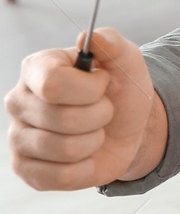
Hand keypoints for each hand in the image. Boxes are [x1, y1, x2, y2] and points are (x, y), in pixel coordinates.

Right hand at [7, 28, 162, 189]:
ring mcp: (17, 136)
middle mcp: (18, 101)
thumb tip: (92, 36)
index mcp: (37, 68)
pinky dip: (86, 168)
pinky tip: (85, 155)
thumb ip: (113, 44)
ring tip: (94, 131)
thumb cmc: (122, 92)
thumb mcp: (128, 64)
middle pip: (63, 119)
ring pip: (64, 149)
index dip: (90, 89)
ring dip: (94, 141)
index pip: (53, 84)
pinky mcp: (25, 168)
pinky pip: (60, 176)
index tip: (104, 84)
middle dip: (100, 116)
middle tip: (103, 111)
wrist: (128, 130)